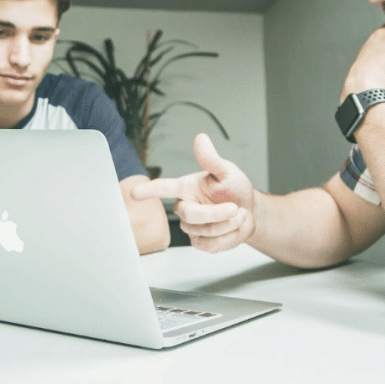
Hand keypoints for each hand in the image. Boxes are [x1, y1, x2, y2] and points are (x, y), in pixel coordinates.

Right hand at [130, 134, 255, 252]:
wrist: (250, 212)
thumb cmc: (235, 190)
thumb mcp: (227, 172)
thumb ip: (211, 159)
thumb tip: (200, 138)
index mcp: (187, 188)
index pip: (164, 188)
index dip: (149, 190)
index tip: (135, 193)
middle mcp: (185, 207)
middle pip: (190, 215)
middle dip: (216, 214)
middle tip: (235, 208)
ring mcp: (191, 227)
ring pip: (205, 231)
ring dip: (229, 224)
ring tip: (238, 213)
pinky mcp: (200, 242)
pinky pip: (211, 245)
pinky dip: (229, 237)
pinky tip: (233, 227)